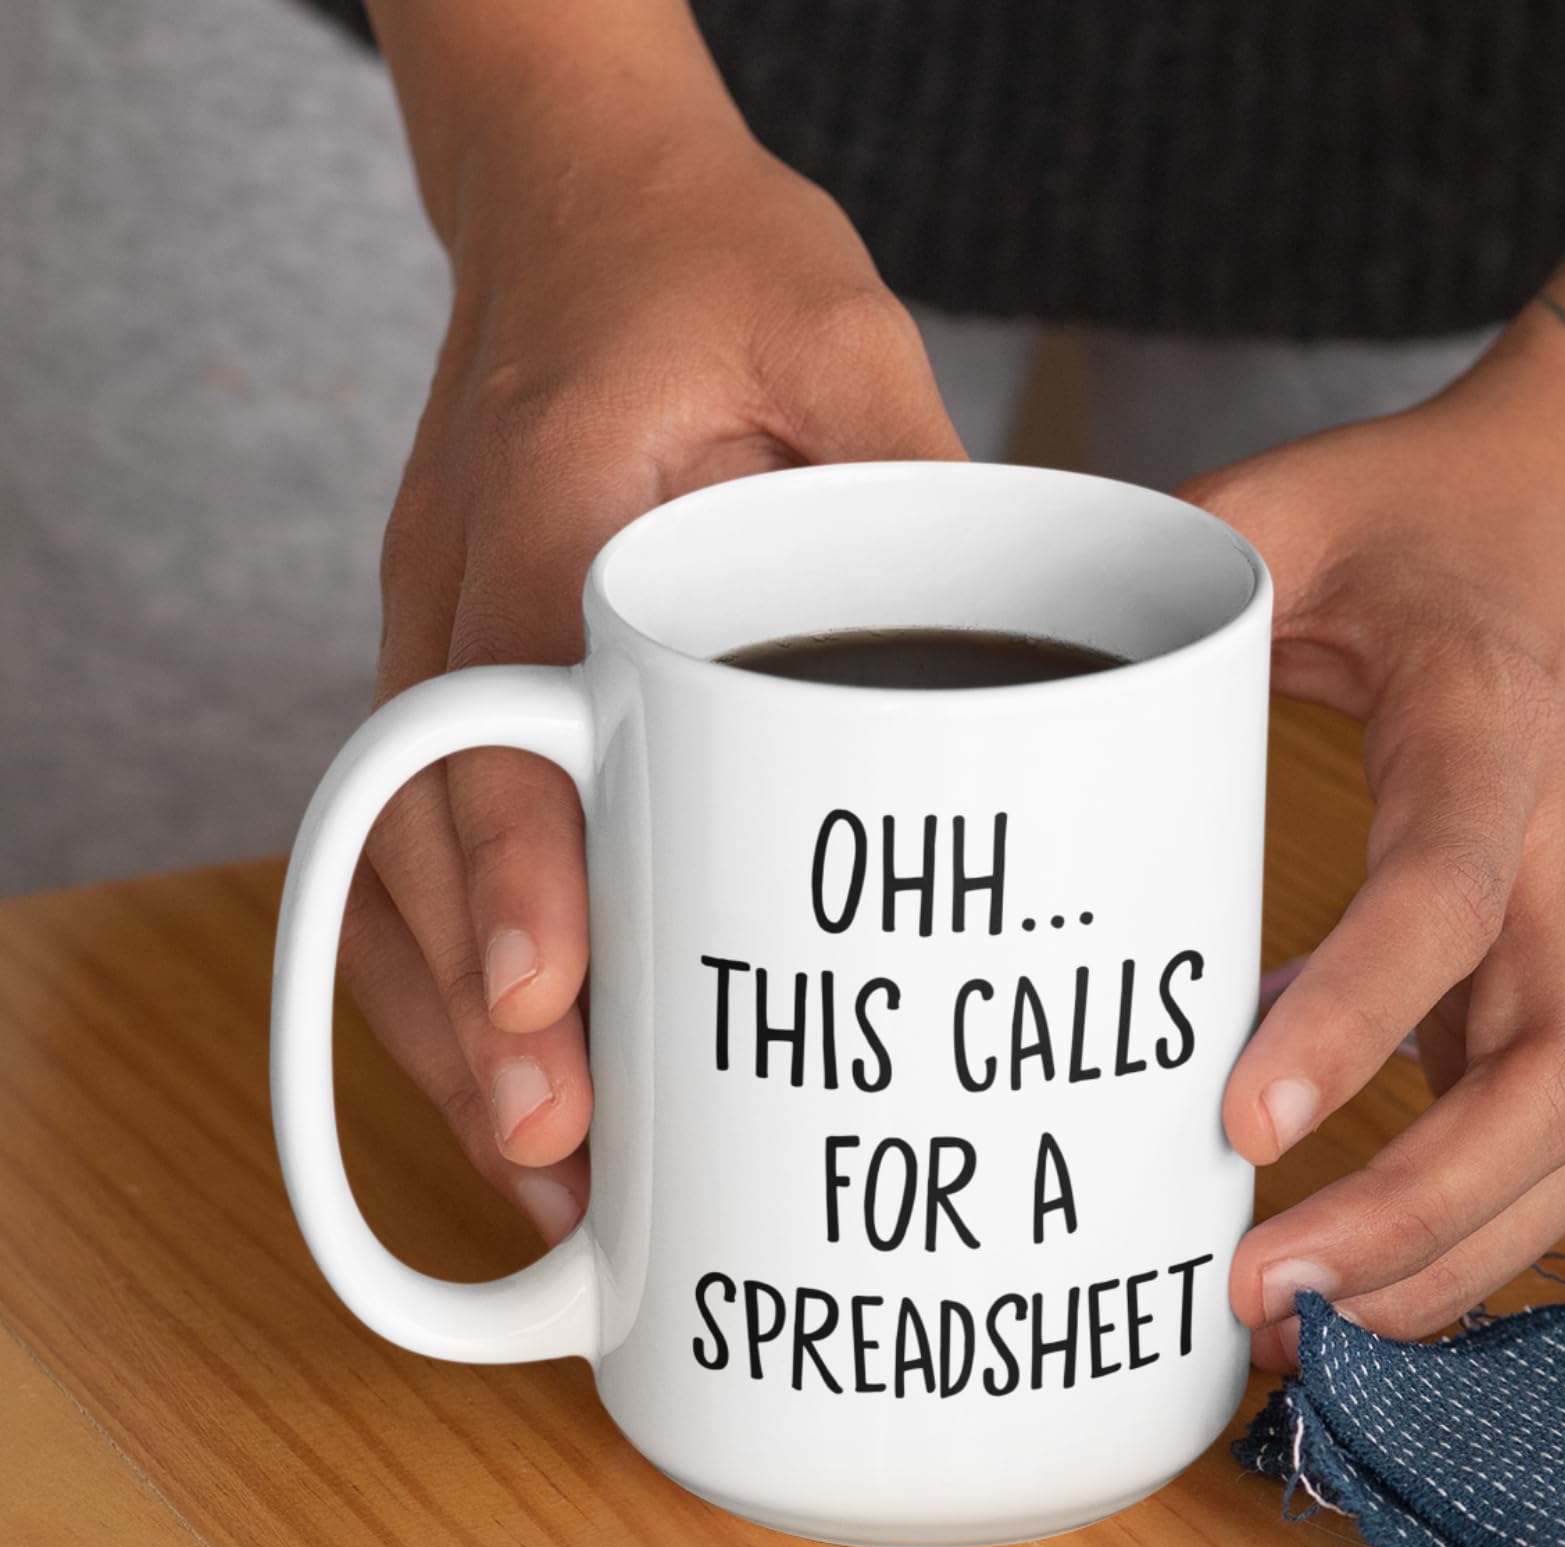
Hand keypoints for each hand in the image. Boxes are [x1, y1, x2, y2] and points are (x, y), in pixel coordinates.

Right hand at [340, 128, 963, 1243]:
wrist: (581, 202)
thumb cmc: (706, 262)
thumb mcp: (839, 331)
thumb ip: (910, 478)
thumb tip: (1023, 659)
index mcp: (545, 506)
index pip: (497, 706)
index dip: (512, 863)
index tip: (549, 998)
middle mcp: (457, 594)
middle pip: (415, 831)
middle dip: (474, 1009)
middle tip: (560, 1155)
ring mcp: (438, 642)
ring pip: (393, 864)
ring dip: (452, 1027)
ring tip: (547, 1178)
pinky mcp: (466, 679)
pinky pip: (425, 846)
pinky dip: (460, 970)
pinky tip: (535, 1071)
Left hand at [1182, 361, 1564, 1358]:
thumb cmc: (1448, 512)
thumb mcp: (1298, 501)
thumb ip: (1166, 568)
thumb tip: (1000, 642)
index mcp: (1488, 736)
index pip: (1447, 900)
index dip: (1357, 1019)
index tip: (1238, 1124)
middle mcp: (1559, 859)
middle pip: (1552, 1083)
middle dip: (1419, 1214)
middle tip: (1257, 1294)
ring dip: (1456, 1255)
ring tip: (1299, 1327)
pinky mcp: (1554, 968)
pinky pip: (1552, 1131)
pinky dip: (1471, 1226)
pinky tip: (1351, 1265)